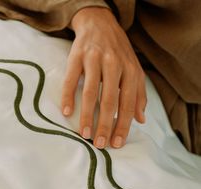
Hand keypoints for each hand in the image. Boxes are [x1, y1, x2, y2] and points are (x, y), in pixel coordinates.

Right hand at [61, 7, 145, 148]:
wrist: (101, 23)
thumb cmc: (119, 52)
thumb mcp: (134, 71)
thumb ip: (139, 95)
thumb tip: (141, 120)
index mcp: (130, 72)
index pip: (128, 104)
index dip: (123, 126)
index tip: (117, 143)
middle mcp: (115, 66)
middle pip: (110, 101)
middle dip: (105, 126)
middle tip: (100, 144)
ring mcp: (95, 60)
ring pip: (92, 93)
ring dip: (88, 116)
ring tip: (85, 134)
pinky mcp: (78, 56)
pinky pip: (72, 79)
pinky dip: (68, 96)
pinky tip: (67, 112)